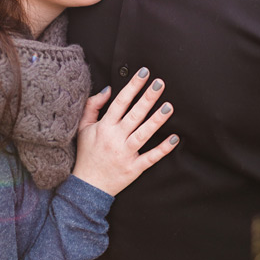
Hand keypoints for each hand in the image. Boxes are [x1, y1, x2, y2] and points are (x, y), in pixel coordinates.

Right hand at [73, 68, 179, 195]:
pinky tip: (175, 138)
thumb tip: (108, 89)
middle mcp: (115, 139)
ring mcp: (125, 154)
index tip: (144, 73)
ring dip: (157, 120)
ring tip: (169, 107)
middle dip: (147, 98)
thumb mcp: (83, 128)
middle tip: (160, 83)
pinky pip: (150, 158)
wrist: (87, 187)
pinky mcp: (134, 168)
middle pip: (134, 115)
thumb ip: (93, 106)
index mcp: (104, 127)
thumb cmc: (87, 154)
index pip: (120, 102)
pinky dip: (163, 149)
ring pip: (143, 134)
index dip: (132, 86)